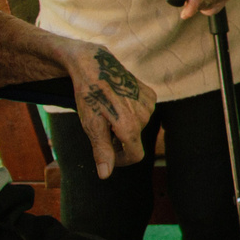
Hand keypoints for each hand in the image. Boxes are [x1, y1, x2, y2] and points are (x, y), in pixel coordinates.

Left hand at [64, 44, 152, 179]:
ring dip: (126, 125)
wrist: (93, 64)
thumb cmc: (89, 95)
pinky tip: (119, 101)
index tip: (109, 155)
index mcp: (130, 127)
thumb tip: (106, 175)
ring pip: (140, 126)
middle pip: (134, 140)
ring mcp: (149, 104)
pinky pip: (144, 112)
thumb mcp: (91, 125)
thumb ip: (102, 151)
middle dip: (120, 139)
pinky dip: (133, 112)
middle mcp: (144, 116)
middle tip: (101, 126)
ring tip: (109, 112)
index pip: (136, 156)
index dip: (121, 160)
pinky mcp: (150, 93)